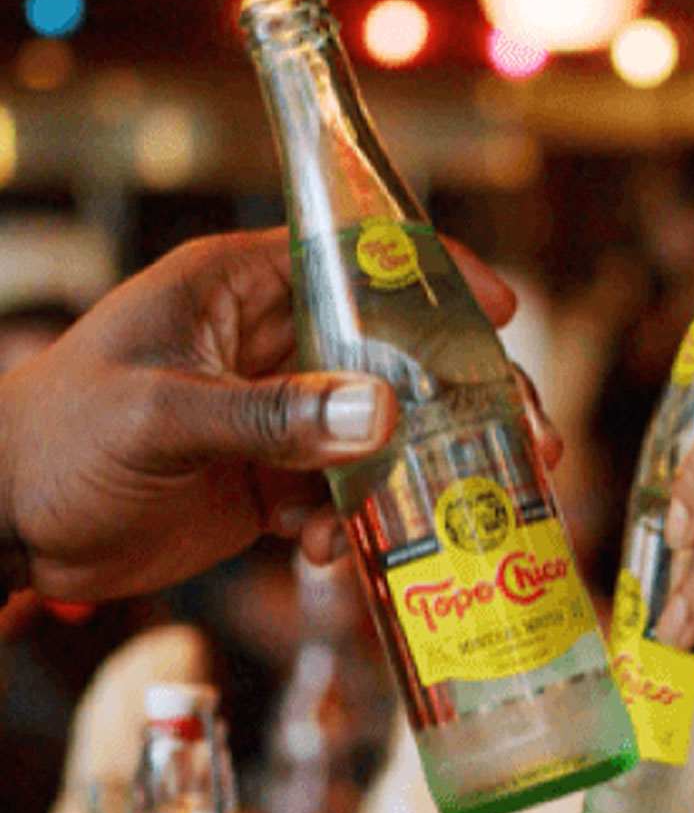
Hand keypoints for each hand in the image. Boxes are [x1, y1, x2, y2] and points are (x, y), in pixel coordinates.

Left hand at [0, 228, 557, 599]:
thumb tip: (382, 419)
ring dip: (416, 474)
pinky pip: (336, 495)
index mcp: (239, 288)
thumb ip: (268, 416)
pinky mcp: (269, 478)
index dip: (435, 276)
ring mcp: (275, 415)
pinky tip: (321, 555)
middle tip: (524, 438)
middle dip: (457, 398)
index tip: (502, 310)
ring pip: (375, 433)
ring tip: (458, 514)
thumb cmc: (55, 439)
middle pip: (390, 354)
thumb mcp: (159, 417)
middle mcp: (268, 344)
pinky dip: (345, 526)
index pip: (354, 258)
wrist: (8, 525)